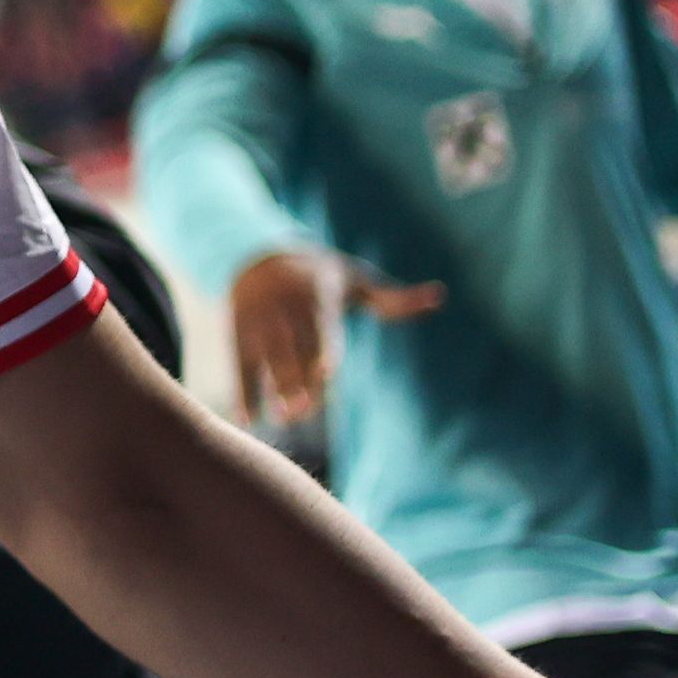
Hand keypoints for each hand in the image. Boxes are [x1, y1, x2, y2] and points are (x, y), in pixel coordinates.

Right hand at [226, 249, 442, 425]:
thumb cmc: (321, 277)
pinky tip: (248, 420)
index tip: (327, 371)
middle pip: (292, 346)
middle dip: (297, 378)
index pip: (320, 323)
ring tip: (284, 421)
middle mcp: (283, 306)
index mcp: (315, 293)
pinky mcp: (238, 333)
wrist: (258, 255)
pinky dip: (242, 391)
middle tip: (307, 411)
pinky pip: (238, 364)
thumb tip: (440, 297)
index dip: (323, 346)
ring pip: (264, 358)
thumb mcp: (357, 280)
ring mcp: (257, 320)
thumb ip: (394, 298)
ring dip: (272, 390)